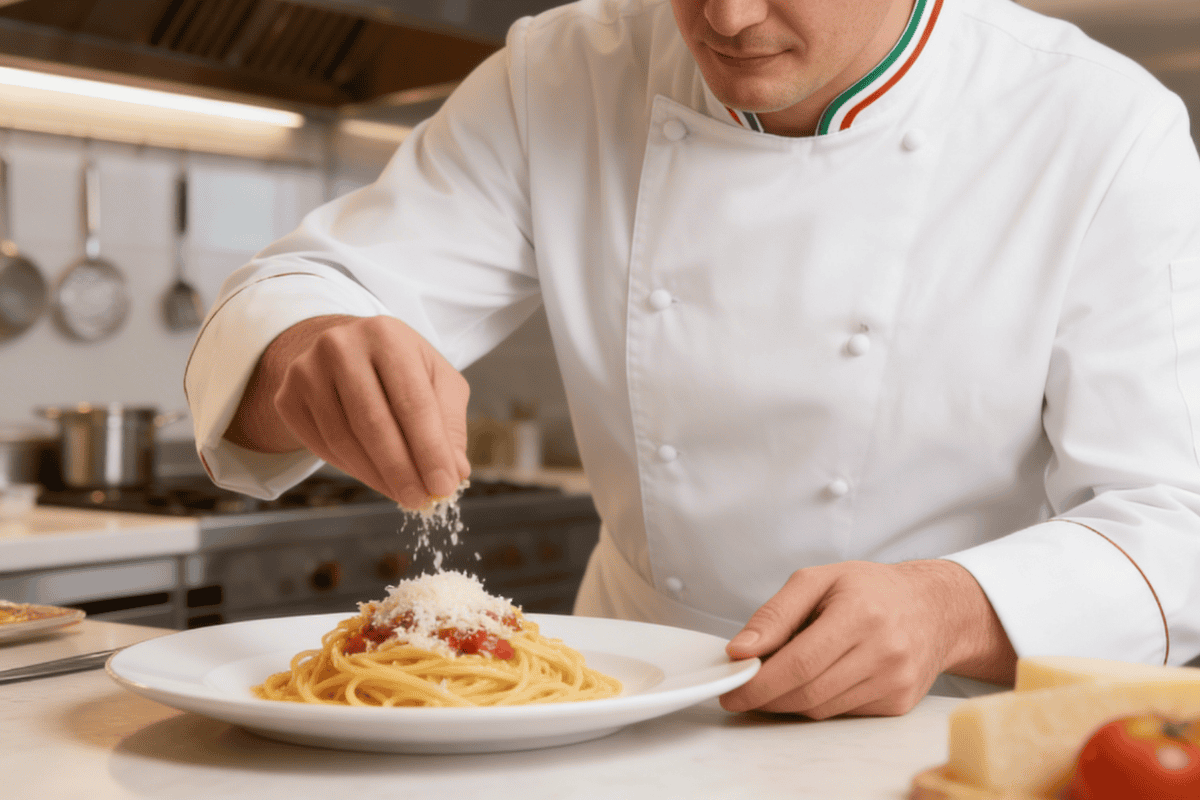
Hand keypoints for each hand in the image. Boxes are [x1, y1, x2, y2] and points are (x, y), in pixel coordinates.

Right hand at [225, 314, 470, 509]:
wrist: (343, 350)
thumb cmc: (400, 368)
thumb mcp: (436, 381)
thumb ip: (449, 424)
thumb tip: (455, 473)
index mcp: (386, 335)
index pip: (412, 402)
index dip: (430, 450)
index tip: (444, 487)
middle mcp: (341, 346)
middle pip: (373, 423)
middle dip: (402, 470)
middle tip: (422, 501)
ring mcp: (307, 370)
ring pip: (344, 440)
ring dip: (377, 476)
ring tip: (404, 495)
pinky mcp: (287, 397)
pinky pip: (322, 446)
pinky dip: (353, 470)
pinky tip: (376, 478)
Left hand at [718, 560, 1015, 718]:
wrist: (934, 607)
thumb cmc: (870, 589)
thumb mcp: (817, 580)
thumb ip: (775, 614)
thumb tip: (740, 650)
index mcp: (861, 613)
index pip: (800, 663)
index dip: (759, 683)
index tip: (731, 690)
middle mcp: (884, 651)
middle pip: (809, 692)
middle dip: (766, 698)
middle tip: (741, 692)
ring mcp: (895, 681)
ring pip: (823, 709)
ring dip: (787, 703)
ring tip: (771, 684)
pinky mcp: (899, 703)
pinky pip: (842, 714)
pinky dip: (816, 703)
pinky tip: (809, 684)